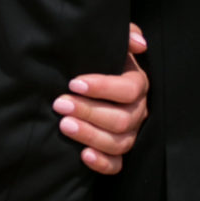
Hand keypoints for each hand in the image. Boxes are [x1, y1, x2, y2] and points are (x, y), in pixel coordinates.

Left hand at [57, 23, 148, 174]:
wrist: (81, 83)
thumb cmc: (97, 60)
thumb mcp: (110, 43)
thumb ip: (124, 35)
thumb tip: (139, 44)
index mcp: (137, 84)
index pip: (128, 90)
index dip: (103, 87)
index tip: (74, 83)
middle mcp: (137, 111)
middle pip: (122, 119)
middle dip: (89, 111)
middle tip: (60, 103)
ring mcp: (129, 133)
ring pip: (119, 143)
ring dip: (91, 135)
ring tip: (64, 125)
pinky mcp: (117, 153)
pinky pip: (116, 165)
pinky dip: (102, 163)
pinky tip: (83, 155)